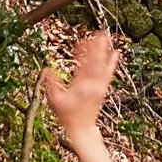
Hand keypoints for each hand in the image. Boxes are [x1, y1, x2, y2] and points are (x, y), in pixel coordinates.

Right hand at [41, 28, 119, 145]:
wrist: (82, 129)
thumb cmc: (67, 116)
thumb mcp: (55, 101)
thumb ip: (51, 84)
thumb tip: (46, 69)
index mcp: (80, 86)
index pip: (83, 65)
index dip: (82, 53)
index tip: (81, 41)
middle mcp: (92, 84)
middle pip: (95, 62)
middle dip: (97, 47)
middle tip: (99, 32)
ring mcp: (99, 86)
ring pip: (103, 65)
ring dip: (104, 51)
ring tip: (106, 37)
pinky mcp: (102, 88)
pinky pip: (108, 72)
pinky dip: (112, 63)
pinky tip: (116, 53)